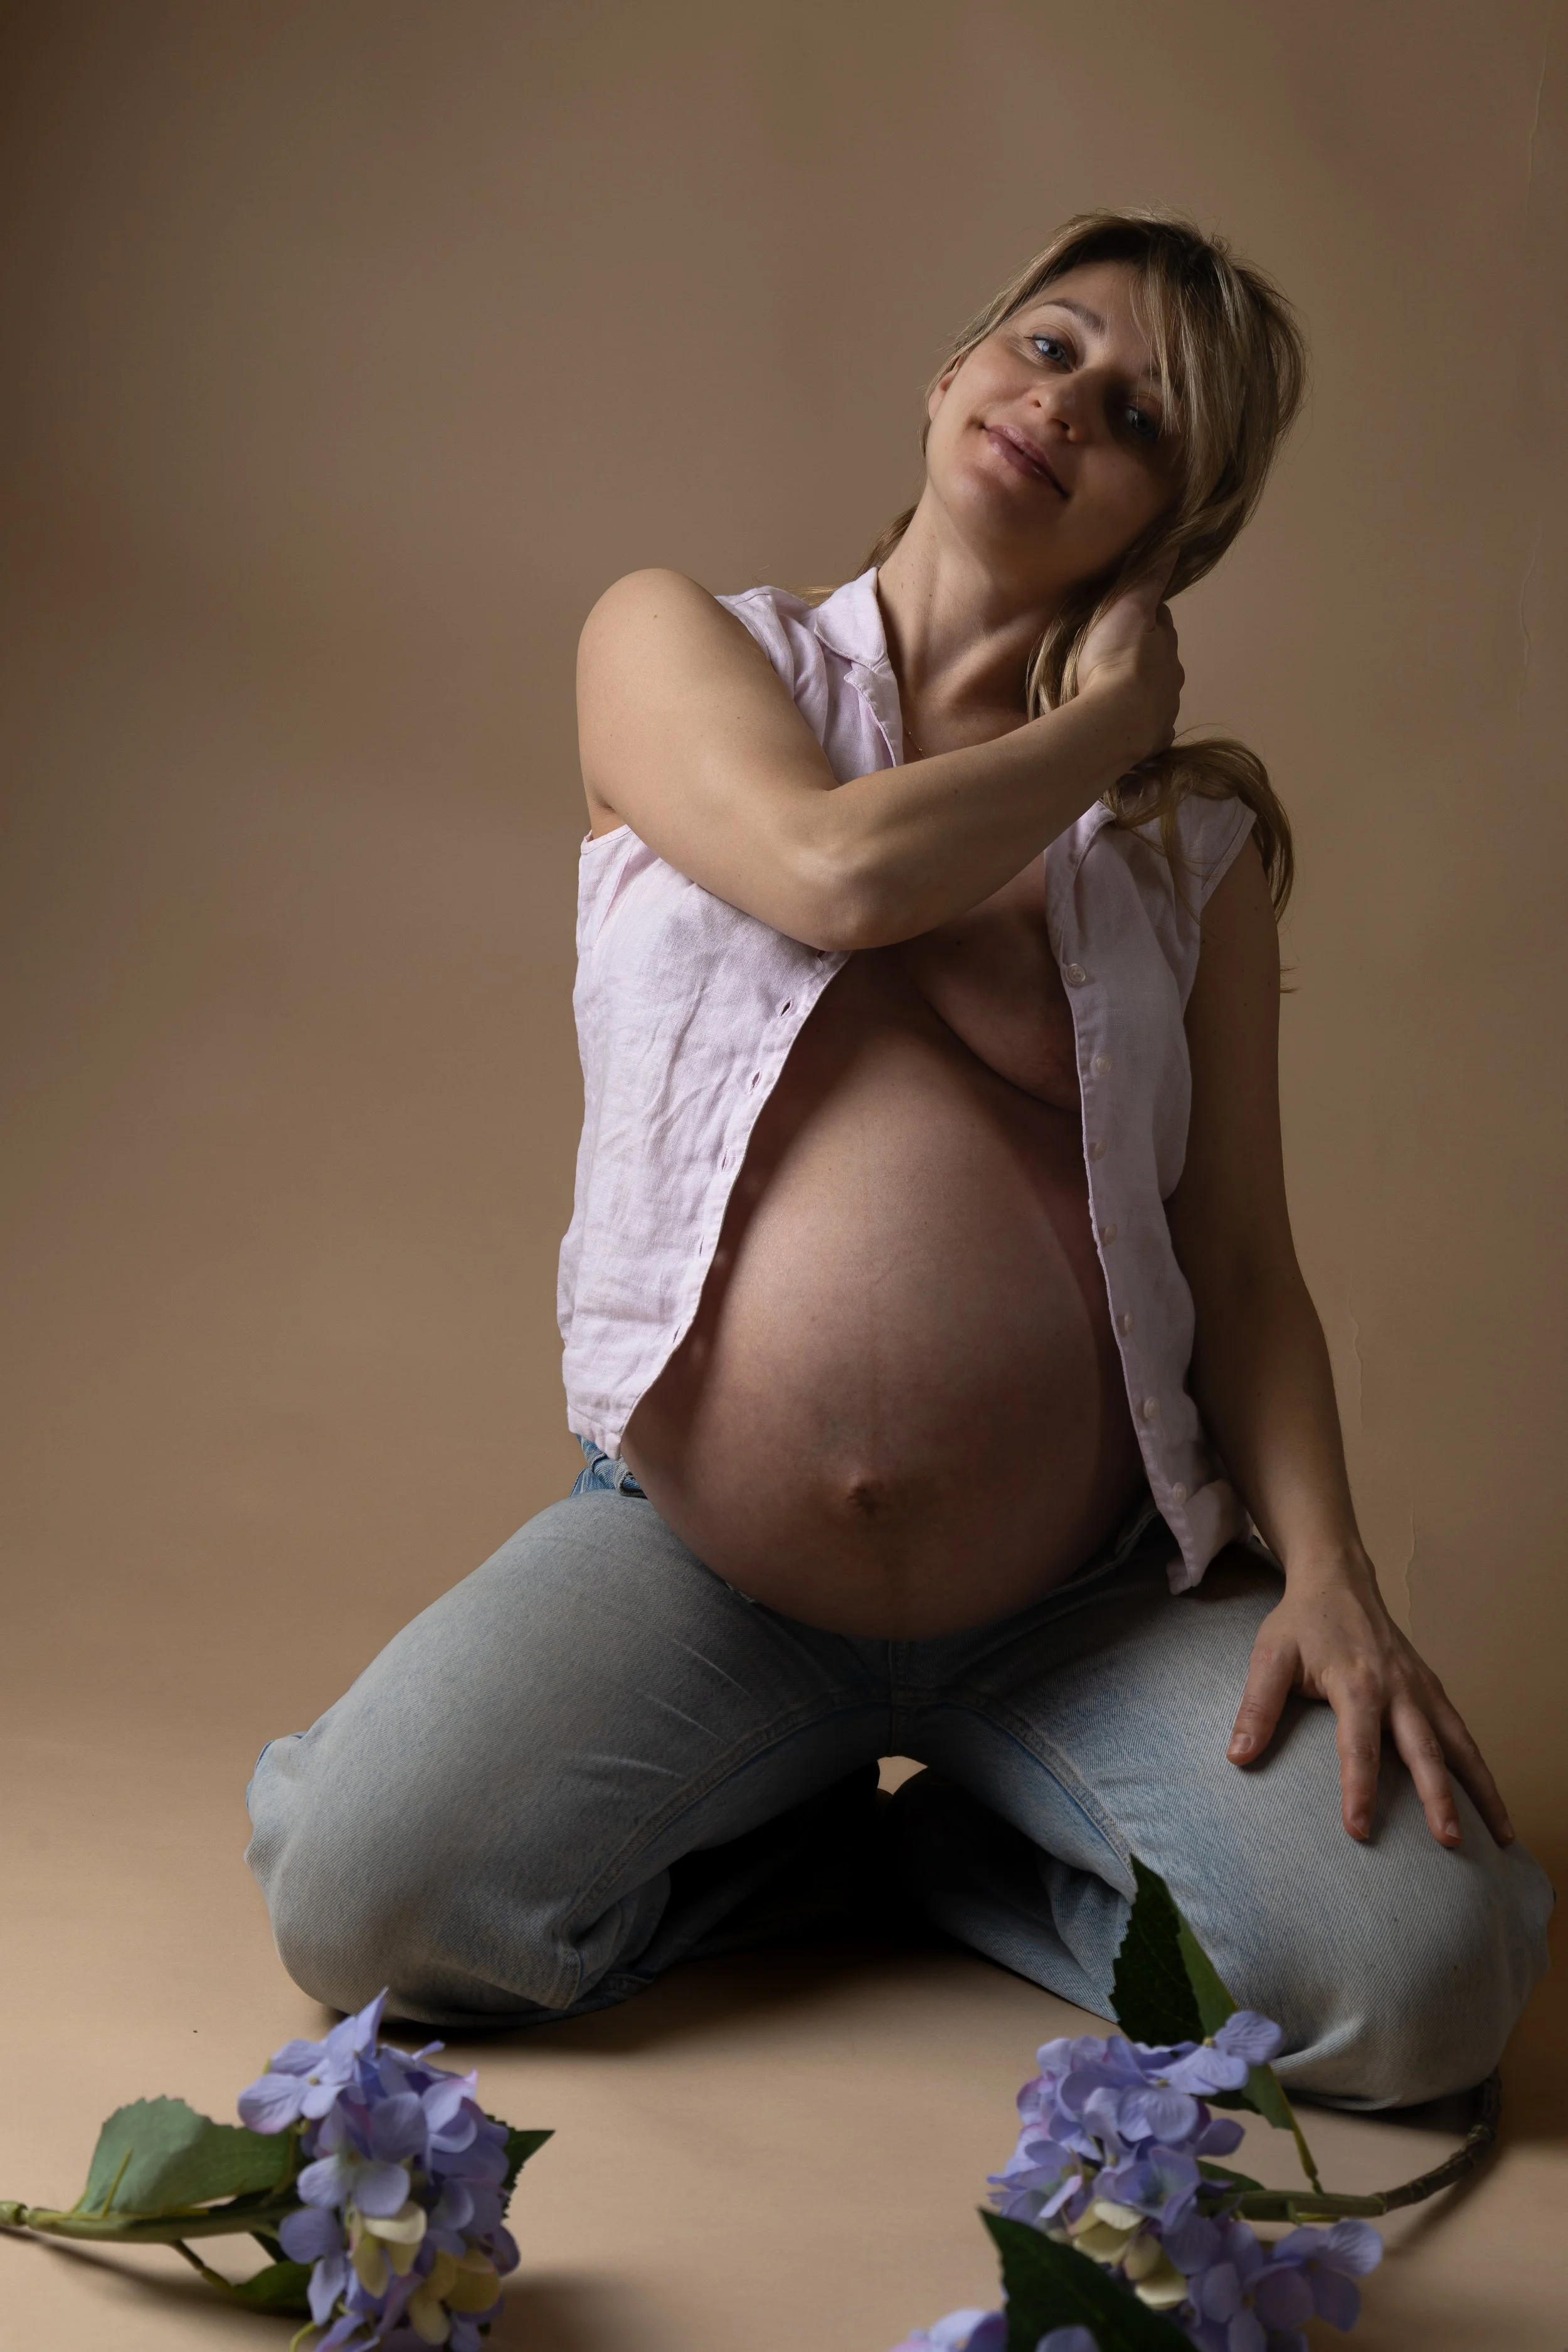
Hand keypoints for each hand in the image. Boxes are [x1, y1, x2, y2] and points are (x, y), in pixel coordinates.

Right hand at [1076, 561, 1182, 763]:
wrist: (1116, 719)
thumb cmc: (1117, 659)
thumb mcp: (1129, 608)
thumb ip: (1149, 580)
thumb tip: (1174, 545)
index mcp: (1166, 644)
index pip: (1161, 622)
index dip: (1147, 617)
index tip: (1129, 617)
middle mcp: (1172, 676)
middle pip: (1161, 660)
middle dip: (1146, 656)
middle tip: (1117, 658)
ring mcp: (1165, 710)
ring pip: (1158, 694)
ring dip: (1142, 691)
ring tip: (1116, 694)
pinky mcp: (1154, 739)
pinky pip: (1150, 729)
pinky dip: (1141, 725)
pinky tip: (1126, 726)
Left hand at [1226, 1558, 1514, 1847]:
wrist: (1338, 1578)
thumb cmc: (1302, 1621)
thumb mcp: (1270, 1656)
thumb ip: (1256, 1706)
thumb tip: (1238, 1756)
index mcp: (1357, 1682)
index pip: (1358, 1746)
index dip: (1358, 1789)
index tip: (1359, 1829)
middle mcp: (1398, 1688)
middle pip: (1423, 1749)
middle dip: (1438, 1798)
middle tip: (1449, 1842)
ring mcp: (1421, 1688)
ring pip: (1459, 1744)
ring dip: (1482, 1789)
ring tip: (1503, 1835)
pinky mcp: (1431, 1688)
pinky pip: (1461, 1732)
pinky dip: (1479, 1766)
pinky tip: (1489, 1798)